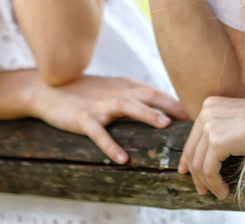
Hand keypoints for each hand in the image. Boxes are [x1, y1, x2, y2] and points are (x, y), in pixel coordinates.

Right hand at [29, 74, 188, 164]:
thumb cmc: (83, 91)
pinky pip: (98, 133)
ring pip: (126, 106)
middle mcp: (115, 92)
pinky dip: (111, 145)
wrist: (46, 89)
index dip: (177, 101)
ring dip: (147, 114)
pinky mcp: (83, 119)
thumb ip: (134, 95)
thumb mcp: (111, 88)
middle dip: (171, 105)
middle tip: (191, 119)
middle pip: (148, 94)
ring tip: (164, 125)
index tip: (198, 113)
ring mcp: (99, 105)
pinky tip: (122, 159)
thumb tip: (162, 107)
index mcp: (124, 86)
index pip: (156, 92)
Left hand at [179, 95, 244, 199]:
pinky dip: (214, 184)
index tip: (188, 173)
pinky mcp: (217, 141)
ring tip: (218, 193)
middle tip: (202, 190)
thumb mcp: (239, 123)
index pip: (193, 137)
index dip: (189, 158)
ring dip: (207, 183)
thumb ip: (222, 130)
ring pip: (199, 163)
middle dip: (195, 174)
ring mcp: (210, 125)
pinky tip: (224, 191)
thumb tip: (208, 154)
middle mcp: (206, 112)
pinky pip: (209, 170)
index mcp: (210, 105)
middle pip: (192, 150)